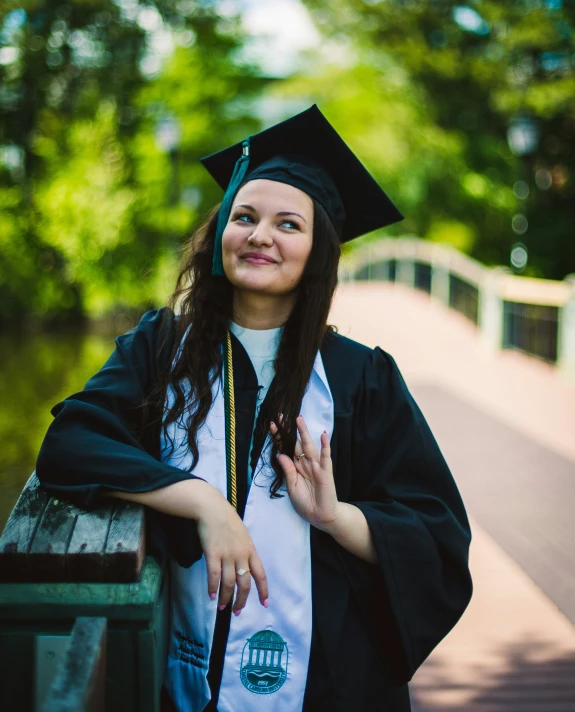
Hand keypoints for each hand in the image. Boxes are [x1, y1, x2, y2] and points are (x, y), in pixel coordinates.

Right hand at [195, 487, 268, 615]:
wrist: (212, 509)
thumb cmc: (227, 520)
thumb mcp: (243, 535)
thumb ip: (245, 550)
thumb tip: (244, 566)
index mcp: (251, 550)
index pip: (260, 574)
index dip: (263, 590)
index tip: (264, 604)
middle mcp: (241, 554)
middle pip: (244, 583)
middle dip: (241, 600)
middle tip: (237, 612)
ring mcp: (227, 554)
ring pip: (229, 583)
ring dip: (225, 598)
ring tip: (222, 607)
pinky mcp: (213, 553)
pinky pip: (214, 576)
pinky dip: (213, 588)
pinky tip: (211, 595)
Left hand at [271, 415, 339, 530]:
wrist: (320, 516)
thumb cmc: (305, 502)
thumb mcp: (292, 487)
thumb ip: (288, 470)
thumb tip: (280, 454)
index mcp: (295, 466)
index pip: (286, 448)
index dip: (279, 438)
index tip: (272, 425)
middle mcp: (305, 463)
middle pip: (296, 443)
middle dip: (290, 430)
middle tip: (282, 416)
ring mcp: (316, 466)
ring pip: (309, 446)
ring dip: (304, 433)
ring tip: (299, 419)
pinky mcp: (326, 471)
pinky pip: (325, 457)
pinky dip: (325, 446)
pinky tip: (324, 435)